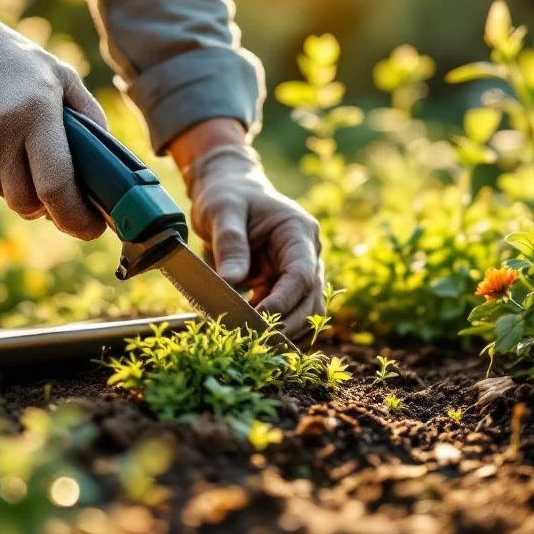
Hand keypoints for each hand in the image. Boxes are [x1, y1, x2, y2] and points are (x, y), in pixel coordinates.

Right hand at [0, 0, 107, 239]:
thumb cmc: (17, 64)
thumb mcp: (63, 78)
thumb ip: (91, 119)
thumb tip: (110, 170)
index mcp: (35, 113)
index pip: (56, 186)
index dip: (77, 217)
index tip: (92, 228)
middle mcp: (0, 133)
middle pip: (29, 203)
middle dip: (48, 205)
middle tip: (55, 187)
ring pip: (5, 197)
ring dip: (19, 186)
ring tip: (17, 147)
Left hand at [181, 142, 323, 339]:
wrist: (228, 191)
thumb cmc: (227, 195)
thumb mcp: (222, 211)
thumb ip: (230, 244)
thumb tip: (231, 282)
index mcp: (298, 232)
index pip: (302, 274)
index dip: (285, 301)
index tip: (260, 320)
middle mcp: (306, 253)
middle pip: (310, 299)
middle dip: (287, 324)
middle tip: (255, 341)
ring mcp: (298, 271)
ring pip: (304, 312)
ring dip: (283, 331)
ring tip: (251, 342)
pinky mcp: (282, 285)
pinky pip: (285, 313)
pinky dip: (270, 327)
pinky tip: (247, 335)